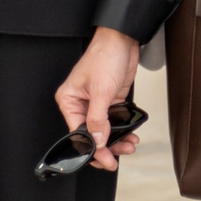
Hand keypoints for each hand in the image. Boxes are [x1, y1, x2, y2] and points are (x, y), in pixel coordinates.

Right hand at [54, 28, 143, 170]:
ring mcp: (96, 104)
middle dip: (105, 148)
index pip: (77, 133)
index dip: (91, 149)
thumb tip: (97, 142)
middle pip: (90, 135)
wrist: (123, 40)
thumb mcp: (101, 90)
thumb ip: (98, 119)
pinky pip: (114, 123)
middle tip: (116, 160)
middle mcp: (80, 104)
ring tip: (129, 146)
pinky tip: (131, 136)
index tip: (104, 160)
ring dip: (116, 141)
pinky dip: (122, 131)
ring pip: (104, 131)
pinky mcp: (110, 101)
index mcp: (69, 100)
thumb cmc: (105, 56)